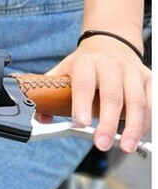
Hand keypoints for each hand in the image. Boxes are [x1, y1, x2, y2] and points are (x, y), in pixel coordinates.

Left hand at [47, 35, 150, 153]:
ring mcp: (132, 72)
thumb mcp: (64, 70)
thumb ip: (51, 92)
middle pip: (112, 96)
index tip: (80, 123)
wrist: (110, 42)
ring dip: (133, 126)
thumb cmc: (85, 63)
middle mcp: (111, 66)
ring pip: (136, 101)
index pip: (84, 84)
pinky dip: (147, 121)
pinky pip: (152, 102)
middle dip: (108, 123)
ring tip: (126, 146)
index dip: (82, 104)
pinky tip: (140, 136)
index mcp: (86, 63)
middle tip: (102, 144)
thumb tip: (41, 117)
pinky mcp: (148, 79)